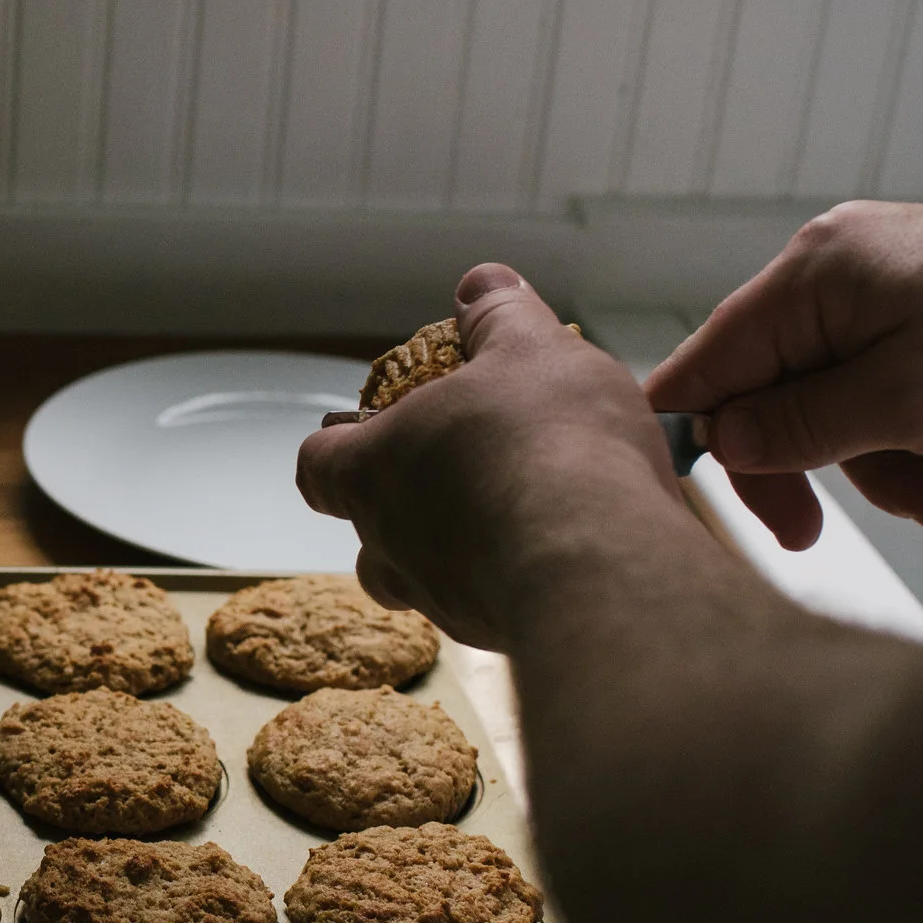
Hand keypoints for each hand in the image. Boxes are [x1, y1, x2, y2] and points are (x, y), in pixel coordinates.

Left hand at [296, 263, 681, 649]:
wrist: (604, 564)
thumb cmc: (549, 447)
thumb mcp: (530, 350)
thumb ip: (500, 317)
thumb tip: (479, 285)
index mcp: (374, 468)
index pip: (318, 465)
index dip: (336, 448)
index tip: (365, 432)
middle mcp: (391, 544)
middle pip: (368, 535)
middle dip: (404, 507)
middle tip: (463, 473)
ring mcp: (440, 600)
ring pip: (423, 582)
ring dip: (457, 552)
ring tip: (520, 514)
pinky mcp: (496, 637)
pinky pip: (489, 609)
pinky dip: (514, 582)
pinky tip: (567, 553)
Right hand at [642, 201, 922, 548]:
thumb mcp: (903, 400)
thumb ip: (798, 425)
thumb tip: (721, 440)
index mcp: (818, 271)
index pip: (710, 360)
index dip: (697, 435)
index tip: (696, 506)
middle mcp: (846, 277)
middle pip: (775, 395)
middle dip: (816, 466)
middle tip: (811, 535)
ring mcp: (897, 301)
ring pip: (841, 414)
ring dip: (888, 470)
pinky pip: (898, 407)